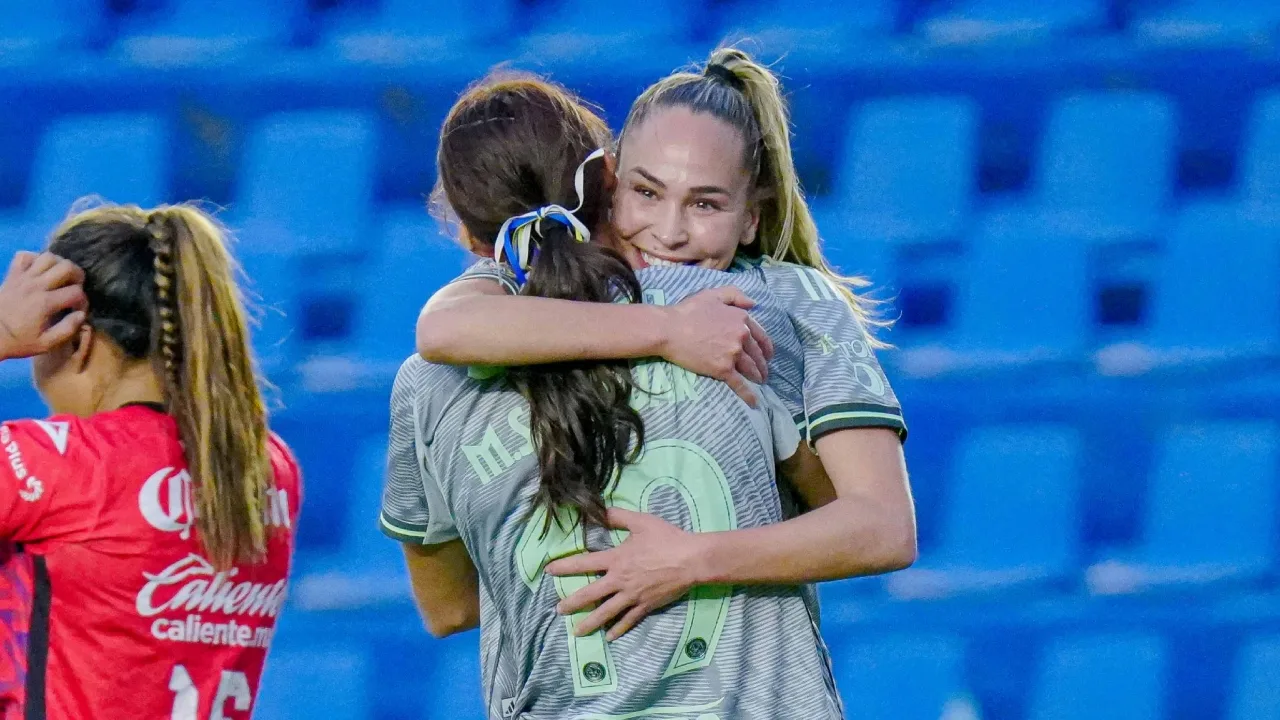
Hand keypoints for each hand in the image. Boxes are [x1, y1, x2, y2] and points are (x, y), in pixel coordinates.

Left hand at [0, 252, 86, 360]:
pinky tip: (39, 270)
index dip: (83, 301)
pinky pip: (24, 256)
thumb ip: (67, 330)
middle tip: (76, 286)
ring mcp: (22, 278)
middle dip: (77, 275)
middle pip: (65, 267)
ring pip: (47, 257)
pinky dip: (35, 258)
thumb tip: (81, 314)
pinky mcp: (11, 274)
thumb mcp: (46, 344)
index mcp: (45, 303)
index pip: (76, 292)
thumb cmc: (18, 341)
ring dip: (59, 264)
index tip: (78, 309)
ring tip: (60, 275)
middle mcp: (35, 286)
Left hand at [545, 508, 703, 640]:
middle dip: (572, 603)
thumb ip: (618, 517)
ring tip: (577, 632)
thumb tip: (599, 510)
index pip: (584, 563)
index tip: (549, 571)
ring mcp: (632, 596)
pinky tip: (609, 636)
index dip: (564, 566)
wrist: (691, 560)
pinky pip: (629, 620)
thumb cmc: (666, 538)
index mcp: (616, 559)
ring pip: (606, 613)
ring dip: (590, 623)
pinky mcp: (646, 606)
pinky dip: (618, 629)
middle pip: (590, 594)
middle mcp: (620, 580)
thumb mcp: (641, 521)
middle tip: (558, 610)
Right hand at [658, 287, 773, 406]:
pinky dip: (748, 394)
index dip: (766, 347)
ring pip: (751, 369)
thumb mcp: (713, 294)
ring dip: (758, 377)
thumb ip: (735, 295)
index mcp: (741, 319)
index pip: (760, 335)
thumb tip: (753, 304)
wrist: (670, 330)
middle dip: (762, 364)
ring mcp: (733, 354)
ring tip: (759, 382)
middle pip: (757, 354)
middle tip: (764, 372)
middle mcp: (741, 336)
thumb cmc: (688, 311)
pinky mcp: (722, 369)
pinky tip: (754, 402)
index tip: (768, 354)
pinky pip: (739, 384)